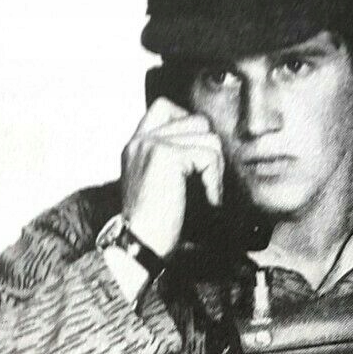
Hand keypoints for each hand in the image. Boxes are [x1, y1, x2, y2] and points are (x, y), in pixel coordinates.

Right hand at [120, 97, 223, 258]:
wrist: (140, 246)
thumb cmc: (155, 226)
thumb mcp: (160, 184)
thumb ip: (175, 159)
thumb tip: (211, 145)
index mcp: (136, 145)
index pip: (165, 107)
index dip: (190, 124)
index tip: (197, 160)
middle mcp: (141, 140)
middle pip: (197, 120)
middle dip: (211, 151)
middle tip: (208, 183)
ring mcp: (151, 144)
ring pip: (208, 137)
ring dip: (216, 170)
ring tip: (208, 195)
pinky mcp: (166, 155)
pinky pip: (208, 156)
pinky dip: (214, 182)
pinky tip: (208, 201)